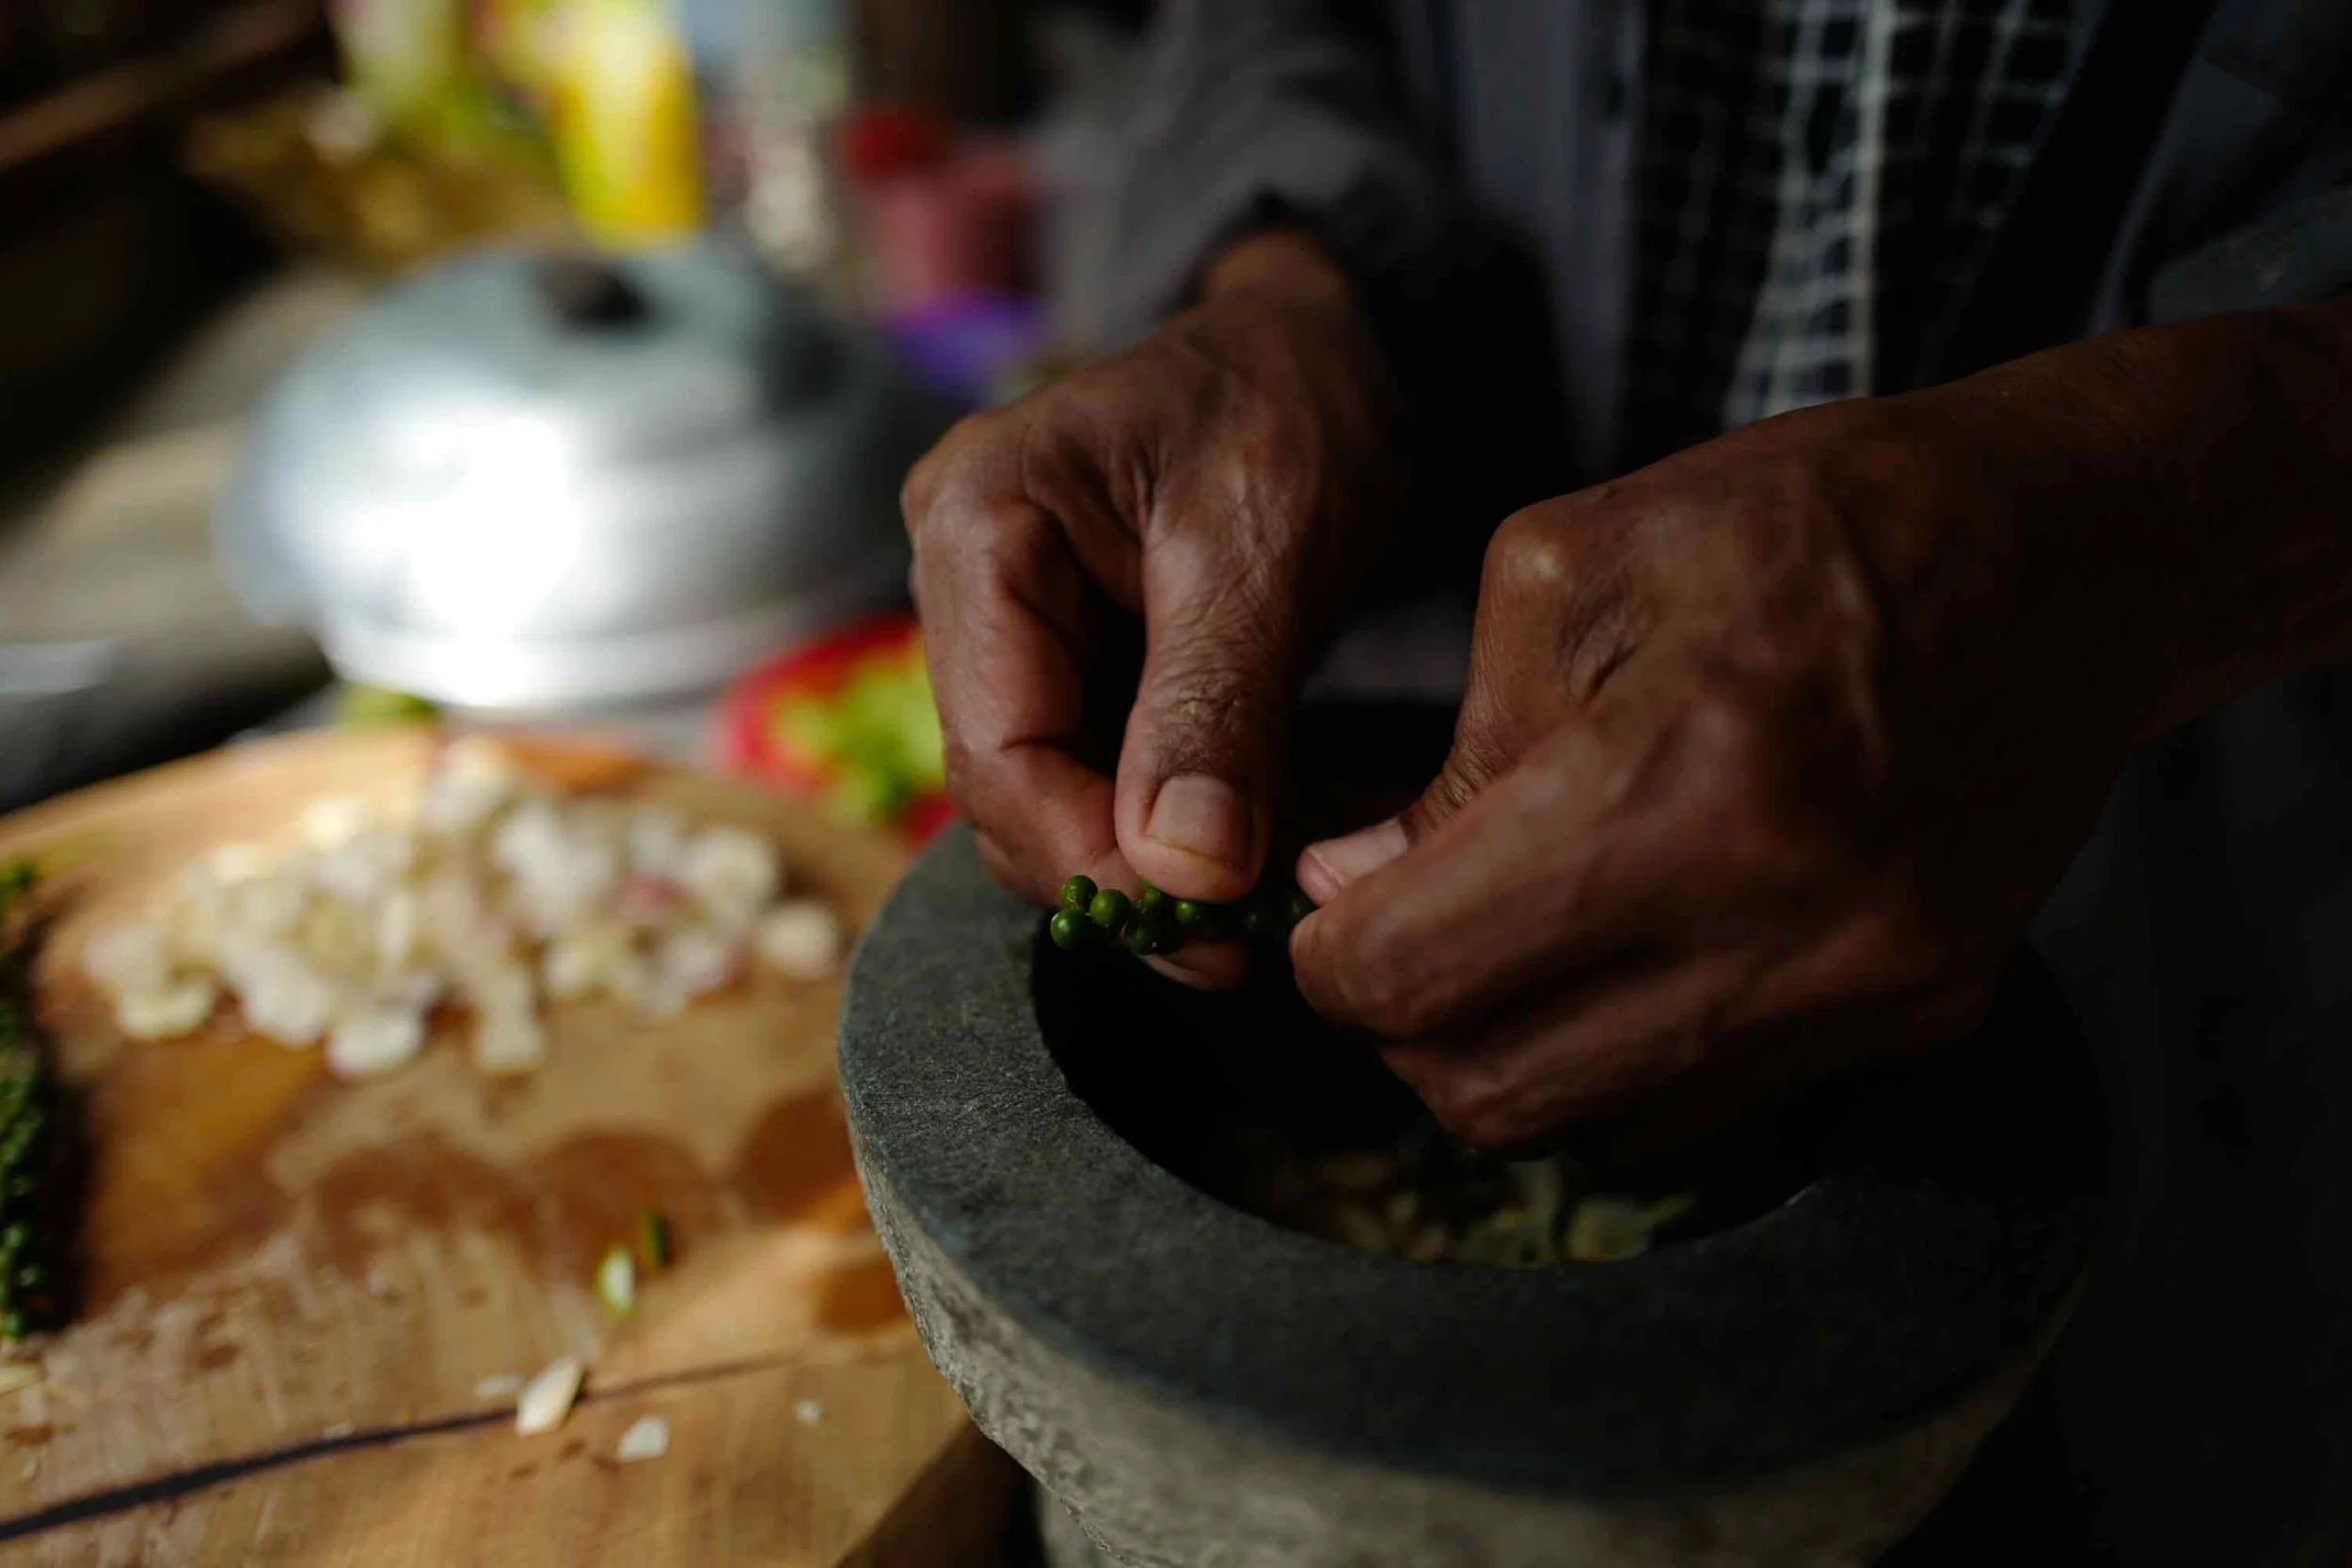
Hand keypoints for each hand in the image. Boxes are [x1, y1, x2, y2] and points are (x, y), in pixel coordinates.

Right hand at [904, 231, 1394, 983]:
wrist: (1313, 348)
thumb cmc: (1286, 404)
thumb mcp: (1260, 552)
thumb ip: (1215, 712)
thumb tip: (1180, 880)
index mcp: (979, 520)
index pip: (996, 744)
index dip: (1087, 856)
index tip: (1199, 928)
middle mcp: (962, 576)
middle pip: (1004, 785)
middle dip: (1111, 876)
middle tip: (1234, 947)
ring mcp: (1003, 622)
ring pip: (1041, 796)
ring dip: (1135, 867)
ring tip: (1245, 919)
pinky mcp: (1057, 658)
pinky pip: (1085, 772)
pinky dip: (1156, 829)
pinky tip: (1235, 865)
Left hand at [1288, 382, 2182, 1157]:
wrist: (2070, 553)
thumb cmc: (1813, 521)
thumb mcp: (1574, 571)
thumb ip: (1449, 756)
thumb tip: (1352, 888)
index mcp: (1678, 780)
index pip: (1417, 977)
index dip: (1327, 961)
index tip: (1320, 914)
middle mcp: (1786, 920)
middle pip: (1490, 1092)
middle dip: (1399, 1027)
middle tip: (1391, 933)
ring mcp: (1867, 987)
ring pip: (1591, 1126)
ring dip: (1503, 1054)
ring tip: (1499, 939)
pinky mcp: (1920, 1016)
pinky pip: (1702, 1107)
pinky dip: (1617, 1057)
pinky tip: (1616, 951)